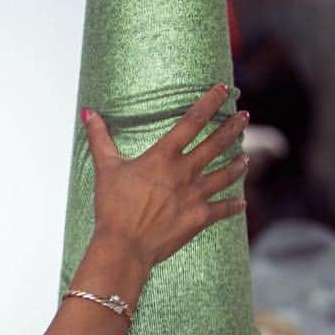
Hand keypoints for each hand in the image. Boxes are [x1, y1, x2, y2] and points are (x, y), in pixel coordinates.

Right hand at [84, 84, 248, 279]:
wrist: (125, 244)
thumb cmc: (113, 206)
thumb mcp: (105, 168)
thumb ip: (99, 138)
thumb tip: (88, 112)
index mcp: (164, 156)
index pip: (192, 121)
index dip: (209, 102)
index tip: (222, 89)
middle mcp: (185, 172)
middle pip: (216, 144)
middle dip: (233, 128)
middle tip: (244, 117)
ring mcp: (195, 195)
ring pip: (226, 175)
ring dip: (238, 164)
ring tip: (246, 157)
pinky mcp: (199, 218)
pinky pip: (222, 209)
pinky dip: (233, 206)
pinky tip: (242, 203)